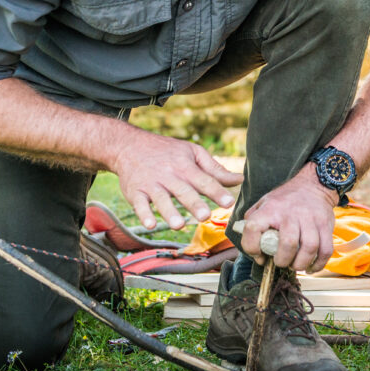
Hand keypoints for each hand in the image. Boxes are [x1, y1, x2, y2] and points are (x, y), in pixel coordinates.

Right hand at [107, 126, 242, 230]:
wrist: (130, 145)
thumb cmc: (167, 151)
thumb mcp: (192, 153)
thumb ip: (215, 170)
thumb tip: (239, 180)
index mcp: (186, 166)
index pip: (204, 180)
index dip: (216, 191)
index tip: (229, 202)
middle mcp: (169, 175)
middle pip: (183, 191)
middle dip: (194, 203)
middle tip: (205, 215)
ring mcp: (151, 184)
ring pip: (161, 199)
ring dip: (169, 212)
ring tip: (179, 225)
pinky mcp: (135, 192)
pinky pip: (139, 204)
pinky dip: (144, 215)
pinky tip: (150, 225)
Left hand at [239, 163, 338, 271]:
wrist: (312, 185)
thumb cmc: (285, 200)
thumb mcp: (264, 203)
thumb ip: (253, 223)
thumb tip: (256, 253)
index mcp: (270, 208)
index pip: (253, 228)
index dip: (251, 246)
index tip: (258, 254)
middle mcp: (291, 213)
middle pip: (288, 243)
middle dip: (283, 261)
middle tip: (281, 262)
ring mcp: (310, 219)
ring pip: (309, 248)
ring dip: (301, 264)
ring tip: (295, 265)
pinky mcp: (325, 225)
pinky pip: (325, 250)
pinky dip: (318, 264)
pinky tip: (310, 267)